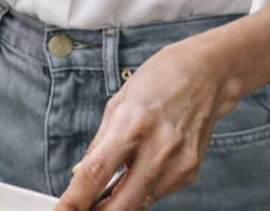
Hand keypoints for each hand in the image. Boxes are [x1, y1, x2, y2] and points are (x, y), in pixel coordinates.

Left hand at [57, 34, 235, 210]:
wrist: (207, 73)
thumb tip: (81, 172)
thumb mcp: (119, 101)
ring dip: (120, 202)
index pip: (97, 172)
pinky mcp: (190, 172)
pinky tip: (139, 169)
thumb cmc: (159, 79)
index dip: (76, 199)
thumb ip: (100, 141)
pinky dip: (142, 189)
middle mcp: (158, 147)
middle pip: (122, 203)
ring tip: (109, 186)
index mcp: (132, 122)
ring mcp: (178, 163)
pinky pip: (158, 192)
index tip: (63, 210)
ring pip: (140, 203)